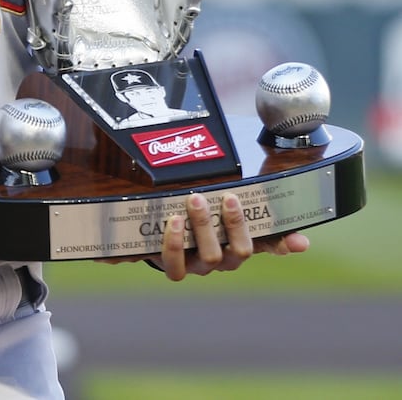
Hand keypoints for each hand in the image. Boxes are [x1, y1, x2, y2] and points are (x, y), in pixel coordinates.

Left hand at [155, 191, 309, 281]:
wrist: (163, 232)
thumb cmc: (198, 218)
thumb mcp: (219, 208)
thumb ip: (245, 209)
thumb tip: (294, 230)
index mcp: (240, 245)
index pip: (270, 247)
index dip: (284, 245)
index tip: (300, 240)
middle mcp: (224, 260)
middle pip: (238, 252)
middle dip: (235, 224)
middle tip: (226, 196)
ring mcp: (199, 265)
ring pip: (209, 257)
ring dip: (204, 228)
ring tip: (195, 201)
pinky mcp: (174, 265)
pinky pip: (175, 265)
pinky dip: (174, 244)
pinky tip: (173, 222)